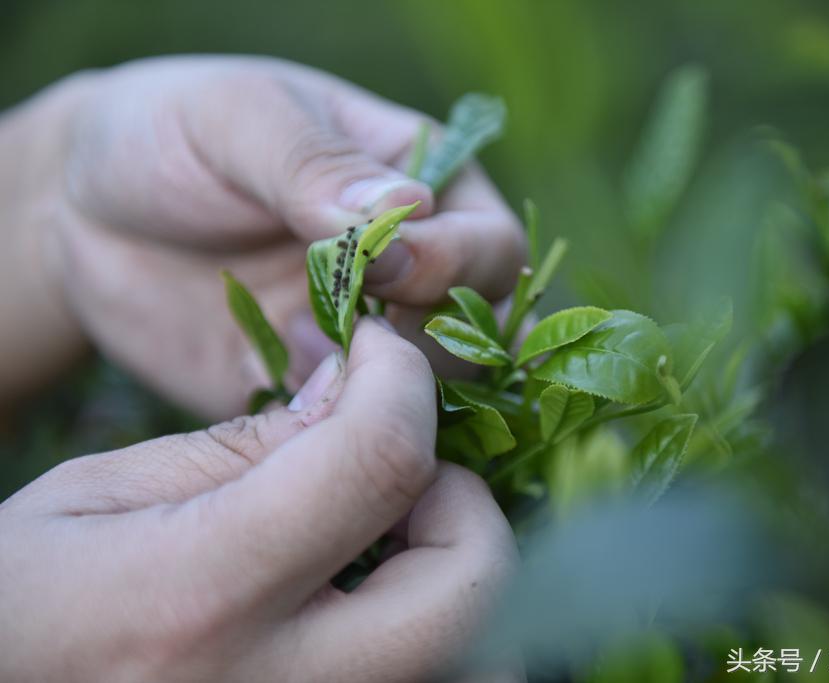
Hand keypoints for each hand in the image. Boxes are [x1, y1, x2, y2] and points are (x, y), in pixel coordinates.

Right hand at [0, 321, 518, 681]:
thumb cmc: (21, 602)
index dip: (403, 384)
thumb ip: (251, 443)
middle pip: (471, 584)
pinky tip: (374, 604)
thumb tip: (361, 387)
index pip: (378, 462)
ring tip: (390, 547)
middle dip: (462, 500)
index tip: (382, 358)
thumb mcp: (106, 494)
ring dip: (462, 583)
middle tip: (400, 471)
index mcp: (204, 594)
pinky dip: (438, 637)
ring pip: (485, 664)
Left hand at [21, 55, 523, 414]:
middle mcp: (413, 271)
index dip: (452, 263)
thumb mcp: (238, 121)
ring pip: (433, 393)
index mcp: (422, 187)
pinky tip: (277, 392)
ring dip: (386, 391)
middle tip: (354, 330)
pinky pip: (353, 432)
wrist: (76, 213)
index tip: (380, 266)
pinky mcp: (316, 394)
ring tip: (299, 351)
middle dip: (431, 339)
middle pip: (483, 330)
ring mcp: (368, 339)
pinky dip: (333, 432)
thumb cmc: (166, 135)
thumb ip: (316, 165)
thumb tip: (408, 210)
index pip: (491, 244)